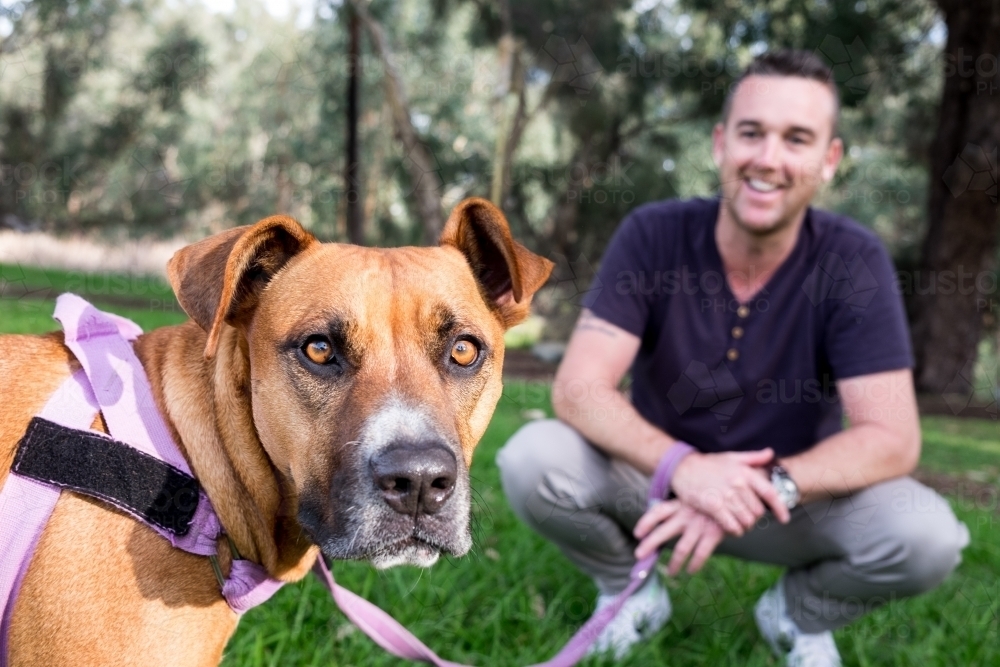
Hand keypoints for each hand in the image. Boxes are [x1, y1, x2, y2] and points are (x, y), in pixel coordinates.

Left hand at [633, 500, 723, 574]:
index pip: (658, 512)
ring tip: (670, 572)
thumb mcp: (692, 499)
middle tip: (638, 556)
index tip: (637, 534)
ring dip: (674, 563)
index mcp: (679, 504)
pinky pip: (701, 553)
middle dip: (650, 544)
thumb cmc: (709, 500)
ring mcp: (699, 525)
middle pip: (664, 531)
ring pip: (682, 548)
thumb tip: (660, 527)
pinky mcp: (714, 534)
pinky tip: (690, 570)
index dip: (646, 522)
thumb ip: (679, 510)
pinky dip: (695, 564)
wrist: (736, 498)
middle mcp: (686, 514)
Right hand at [670, 448, 789, 535]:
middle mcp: (737, 484)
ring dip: (745, 526)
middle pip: (757, 511)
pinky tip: (732, 528)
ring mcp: (725, 495)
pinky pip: (731, 525)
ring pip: (746, 520)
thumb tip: (770, 453)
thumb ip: (753, 457)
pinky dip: (735, 530)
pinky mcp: (713, 505)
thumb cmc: (709, 463)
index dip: (779, 508)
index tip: (784, 519)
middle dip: (755, 518)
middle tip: (748, 518)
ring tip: (740, 524)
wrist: (683, 467)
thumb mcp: (732, 457)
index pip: (769, 493)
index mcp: (745, 472)